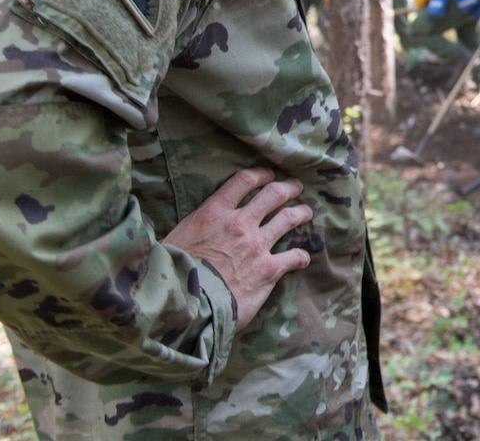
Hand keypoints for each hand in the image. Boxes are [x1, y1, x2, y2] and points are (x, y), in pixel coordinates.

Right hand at [163, 167, 314, 331]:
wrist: (187, 303)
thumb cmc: (173, 274)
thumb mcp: (175, 239)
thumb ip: (192, 228)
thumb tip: (190, 229)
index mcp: (214, 212)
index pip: (243, 181)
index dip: (260, 174)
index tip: (268, 175)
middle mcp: (240, 223)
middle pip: (273, 194)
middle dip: (288, 188)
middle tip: (296, 187)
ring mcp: (257, 245)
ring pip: (288, 219)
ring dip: (300, 213)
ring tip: (306, 212)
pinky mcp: (268, 270)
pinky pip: (294, 256)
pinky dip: (301, 256)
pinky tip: (302, 258)